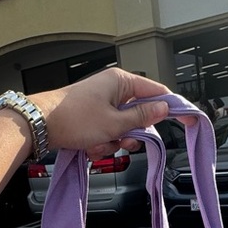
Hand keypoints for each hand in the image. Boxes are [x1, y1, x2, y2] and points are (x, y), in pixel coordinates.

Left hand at [29, 69, 169, 159]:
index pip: (158, 92)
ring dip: (113, 141)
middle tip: (123, 140)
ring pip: (122, 128)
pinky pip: (107, 132)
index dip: (174, 108)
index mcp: (121, 81)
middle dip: (132, 133)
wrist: (38, 125)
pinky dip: (101, 143)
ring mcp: (101, 102)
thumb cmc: (73, 118)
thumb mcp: (115, 122)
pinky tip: (88, 146)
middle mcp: (112, 88)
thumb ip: (143, 117)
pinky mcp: (91, 116)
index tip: (188, 121)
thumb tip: (164, 109)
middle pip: (139, 114)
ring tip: (98, 144)